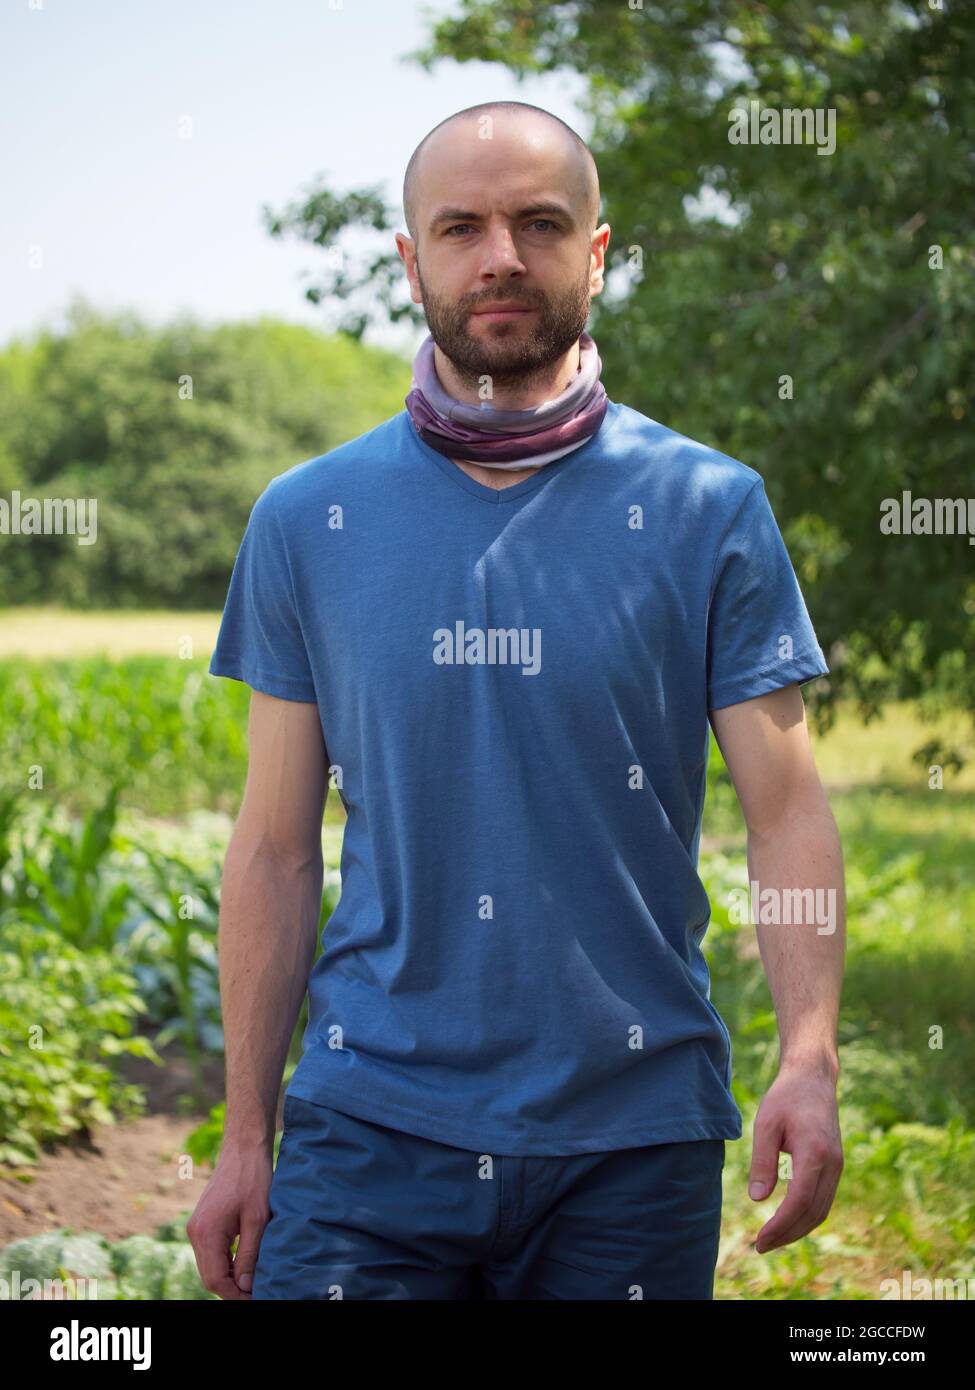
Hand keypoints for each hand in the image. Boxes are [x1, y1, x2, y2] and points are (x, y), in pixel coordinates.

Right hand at [187, 1144, 272, 1298]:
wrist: (243, 1148)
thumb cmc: (254, 1179)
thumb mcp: (258, 1219)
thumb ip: (250, 1255)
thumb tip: (246, 1287)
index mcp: (206, 1233)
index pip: (215, 1280)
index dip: (235, 1295)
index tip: (255, 1298)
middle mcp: (195, 1233)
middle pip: (210, 1277)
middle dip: (232, 1289)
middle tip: (257, 1293)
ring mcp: (196, 1228)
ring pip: (210, 1266)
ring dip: (229, 1278)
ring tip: (254, 1282)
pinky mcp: (203, 1223)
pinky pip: (211, 1253)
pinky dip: (225, 1263)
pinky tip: (244, 1264)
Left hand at [748, 1061, 842, 1253]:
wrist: (813, 1078)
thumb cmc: (786, 1097)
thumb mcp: (766, 1124)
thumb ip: (762, 1161)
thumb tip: (757, 1199)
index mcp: (814, 1152)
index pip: (800, 1201)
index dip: (780, 1225)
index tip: (759, 1239)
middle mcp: (832, 1163)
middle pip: (813, 1213)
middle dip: (787, 1234)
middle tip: (760, 1246)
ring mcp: (837, 1166)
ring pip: (821, 1210)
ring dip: (798, 1229)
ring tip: (771, 1239)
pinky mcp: (835, 1166)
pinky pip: (824, 1200)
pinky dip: (806, 1216)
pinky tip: (787, 1221)